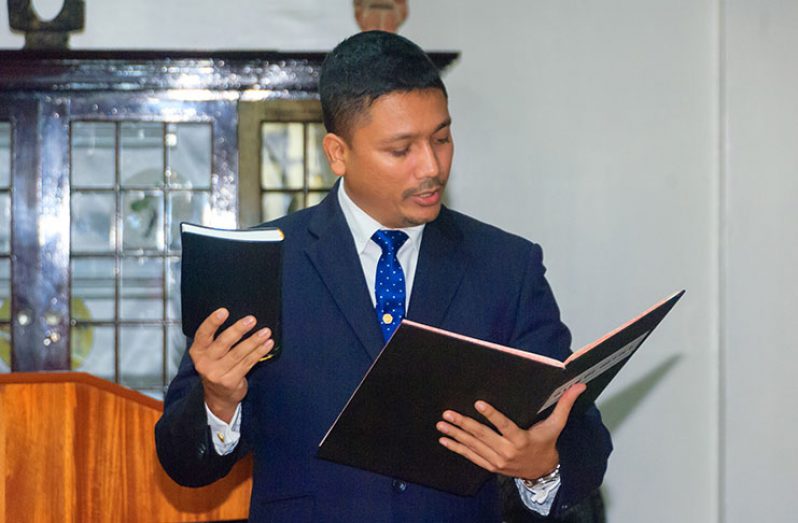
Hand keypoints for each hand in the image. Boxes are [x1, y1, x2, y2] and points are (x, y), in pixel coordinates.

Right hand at [189, 308, 274, 422]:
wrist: (218, 397)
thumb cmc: (217, 368)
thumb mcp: (210, 354)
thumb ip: (218, 340)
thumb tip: (241, 320)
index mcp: (197, 352)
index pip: (203, 334)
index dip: (212, 322)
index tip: (223, 311)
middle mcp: (204, 363)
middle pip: (223, 343)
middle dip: (238, 329)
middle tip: (251, 320)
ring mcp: (217, 374)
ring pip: (238, 353)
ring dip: (254, 341)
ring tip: (265, 332)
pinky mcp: (230, 381)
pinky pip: (247, 363)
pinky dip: (259, 352)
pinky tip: (267, 344)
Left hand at [436, 383, 585, 479]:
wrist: (543, 472)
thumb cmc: (547, 443)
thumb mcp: (556, 425)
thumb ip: (565, 404)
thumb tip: (579, 385)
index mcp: (521, 439)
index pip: (504, 426)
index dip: (491, 415)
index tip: (478, 403)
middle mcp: (507, 451)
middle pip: (482, 436)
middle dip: (463, 424)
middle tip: (448, 413)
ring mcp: (497, 460)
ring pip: (473, 446)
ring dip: (456, 434)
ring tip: (442, 423)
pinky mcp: (490, 466)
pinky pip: (470, 457)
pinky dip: (456, 448)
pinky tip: (444, 439)